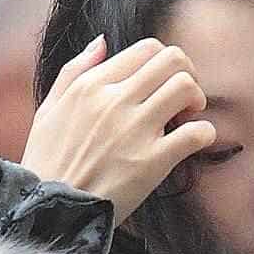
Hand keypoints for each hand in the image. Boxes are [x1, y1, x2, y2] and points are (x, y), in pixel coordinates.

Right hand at [19, 37, 215, 219]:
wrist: (52, 211)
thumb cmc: (48, 164)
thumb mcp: (49, 109)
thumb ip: (74, 70)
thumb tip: (102, 42)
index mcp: (92, 84)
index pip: (146, 49)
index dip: (163, 62)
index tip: (163, 84)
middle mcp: (114, 100)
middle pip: (173, 60)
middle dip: (187, 73)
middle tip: (184, 98)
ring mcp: (135, 130)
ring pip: (186, 87)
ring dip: (196, 99)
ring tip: (189, 118)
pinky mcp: (151, 162)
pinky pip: (195, 132)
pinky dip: (205, 133)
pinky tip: (197, 142)